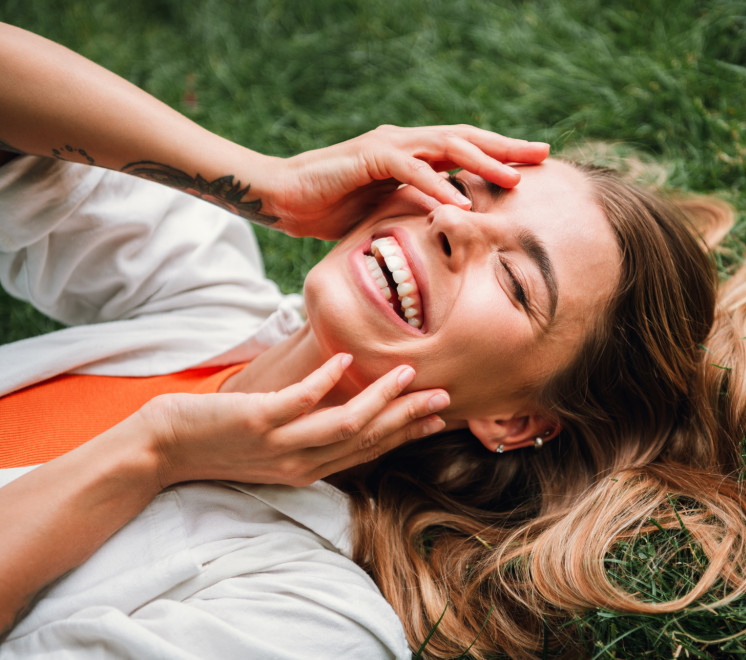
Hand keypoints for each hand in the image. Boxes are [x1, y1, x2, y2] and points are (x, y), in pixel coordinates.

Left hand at [143, 354, 448, 487]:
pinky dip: (326, 380)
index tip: (437, 419)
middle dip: (407, 417)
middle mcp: (299, 463)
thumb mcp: (271, 445)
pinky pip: (300, 402)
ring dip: (379, 399)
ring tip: (405, 372)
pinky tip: (344, 359)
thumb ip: (306, 428)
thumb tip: (339, 399)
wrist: (160, 450)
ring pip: (344, 425)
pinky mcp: (255, 422)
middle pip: (366, 439)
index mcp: (307, 469)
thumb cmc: (216, 441)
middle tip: (442, 396)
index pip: (367, 450)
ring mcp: (279, 445)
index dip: (405, 434)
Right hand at [263, 124, 548, 238]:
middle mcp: (406, 142)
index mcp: (414, 153)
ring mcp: (388, 146)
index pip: (465, 149)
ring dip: (481, 162)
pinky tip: (460, 199)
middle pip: (465, 139)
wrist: (285, 199)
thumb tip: (453, 223)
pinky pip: (410, 169)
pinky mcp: (368, 158)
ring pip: (445, 146)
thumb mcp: (389, 212)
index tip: (535, 164)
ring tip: (513, 178)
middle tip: (543, 154)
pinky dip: (436, 183)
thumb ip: (419, 209)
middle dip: (506, 148)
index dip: (501, 154)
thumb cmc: (334, 209)